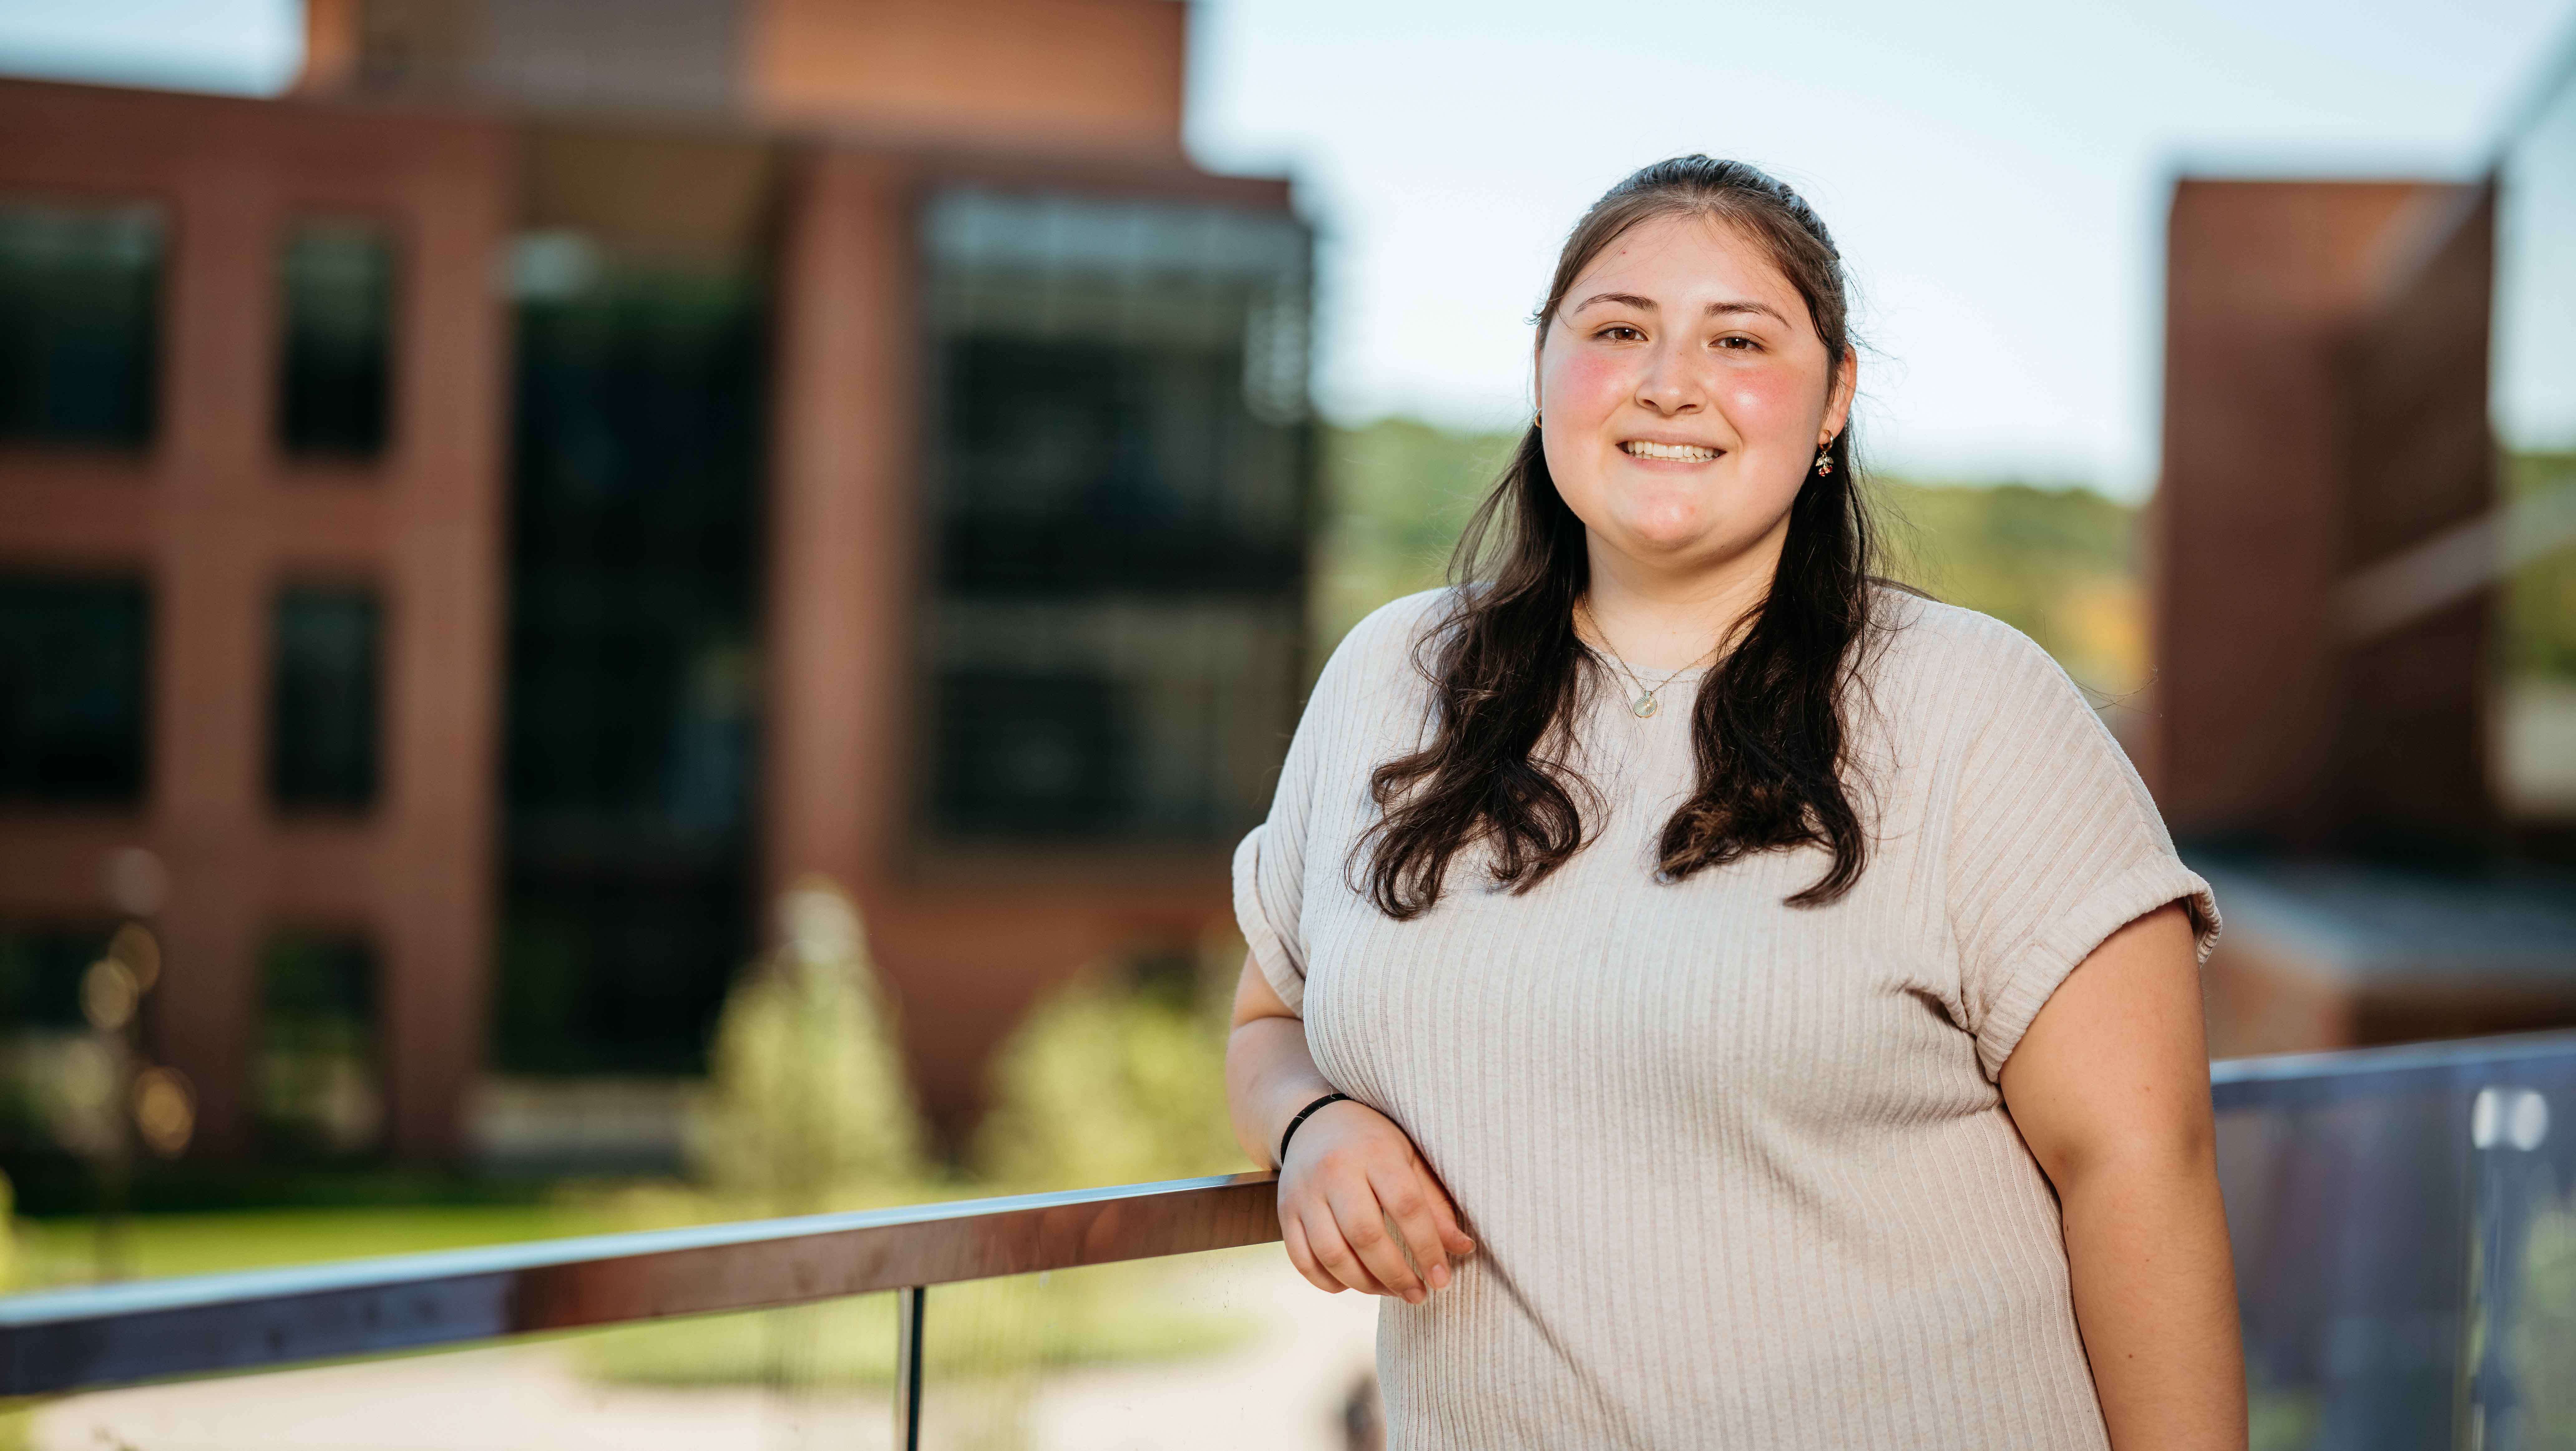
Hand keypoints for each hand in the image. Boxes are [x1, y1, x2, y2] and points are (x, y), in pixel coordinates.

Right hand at [1277, 1099, 1476, 1303]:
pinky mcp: (1285, 1211)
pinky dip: (1328, 1282)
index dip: (1427, 1247)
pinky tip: (1352, 1284)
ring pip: (1331, 1253)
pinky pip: (1302, 1260)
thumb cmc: (1373, 1143)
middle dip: (1395, 1275)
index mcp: (1375, 1152)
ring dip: (1365, 1284)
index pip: (1406, 1206)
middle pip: (1365, 1235)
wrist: (1314, 1120)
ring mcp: (1305, 1193)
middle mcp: (1335, 1171)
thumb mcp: (1410, 1159)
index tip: (1441, 1279)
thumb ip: (1435, 1205)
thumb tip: (1463, 1249)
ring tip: (1390, 1291)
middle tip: (1418, 1295)